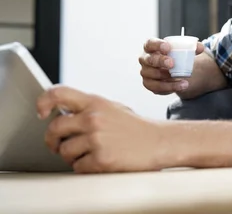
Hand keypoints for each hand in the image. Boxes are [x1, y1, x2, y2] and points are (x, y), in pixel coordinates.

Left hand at [37, 86, 168, 172]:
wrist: (160, 142)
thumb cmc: (137, 128)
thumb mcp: (113, 108)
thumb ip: (88, 109)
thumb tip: (62, 114)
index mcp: (96, 102)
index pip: (58, 93)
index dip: (43, 102)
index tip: (42, 113)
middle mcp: (94, 118)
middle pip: (54, 128)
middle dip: (53, 140)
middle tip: (58, 145)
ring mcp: (96, 139)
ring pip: (64, 151)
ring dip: (72, 157)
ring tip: (88, 154)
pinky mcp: (101, 159)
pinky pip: (78, 167)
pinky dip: (85, 168)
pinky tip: (99, 162)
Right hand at [138, 38, 203, 94]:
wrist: (174, 70)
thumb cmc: (174, 56)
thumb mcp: (183, 50)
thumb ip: (192, 47)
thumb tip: (199, 47)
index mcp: (151, 47)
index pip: (150, 43)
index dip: (157, 45)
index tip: (168, 47)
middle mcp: (145, 59)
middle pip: (149, 60)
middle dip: (160, 61)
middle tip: (172, 63)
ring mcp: (146, 72)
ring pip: (153, 75)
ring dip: (167, 77)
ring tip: (181, 77)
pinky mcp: (149, 84)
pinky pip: (157, 87)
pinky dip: (170, 87)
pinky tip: (181, 85)